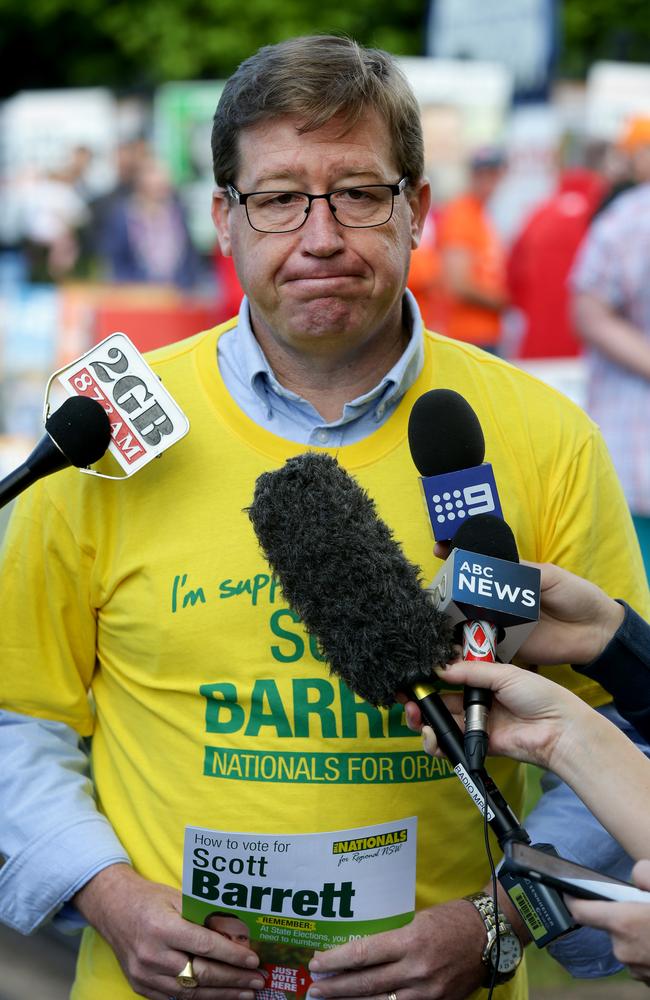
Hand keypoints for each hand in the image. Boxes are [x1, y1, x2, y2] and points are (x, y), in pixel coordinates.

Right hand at [73, 864, 264, 999]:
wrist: (112, 909)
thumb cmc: (149, 899)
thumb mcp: (177, 898)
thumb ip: (203, 917)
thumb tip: (236, 935)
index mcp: (163, 928)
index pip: (205, 946)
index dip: (232, 956)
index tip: (254, 960)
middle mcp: (152, 955)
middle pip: (201, 974)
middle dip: (234, 979)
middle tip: (258, 981)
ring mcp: (145, 975)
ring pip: (191, 992)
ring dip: (222, 994)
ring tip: (246, 993)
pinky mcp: (141, 987)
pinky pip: (175, 998)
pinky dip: (200, 998)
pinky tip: (220, 995)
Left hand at [307, 899, 487, 999]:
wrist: (490, 936)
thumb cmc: (451, 919)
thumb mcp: (417, 919)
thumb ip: (391, 938)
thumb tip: (360, 950)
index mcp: (410, 940)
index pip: (364, 954)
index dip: (336, 960)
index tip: (316, 963)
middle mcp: (416, 969)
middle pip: (366, 984)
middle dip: (336, 988)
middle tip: (314, 989)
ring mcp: (427, 992)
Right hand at [404, 660, 586, 772]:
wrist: (558, 728)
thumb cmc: (538, 695)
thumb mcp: (503, 673)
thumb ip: (469, 672)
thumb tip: (438, 668)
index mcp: (483, 683)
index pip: (449, 681)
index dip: (429, 681)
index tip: (411, 679)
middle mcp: (476, 705)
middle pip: (440, 705)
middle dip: (420, 704)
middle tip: (406, 701)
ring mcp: (476, 727)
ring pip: (441, 726)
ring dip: (424, 723)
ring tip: (415, 718)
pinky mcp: (478, 747)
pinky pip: (452, 746)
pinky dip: (437, 743)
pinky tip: (431, 735)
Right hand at [433, 547, 623, 667]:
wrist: (595, 632)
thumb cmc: (577, 596)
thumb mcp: (550, 576)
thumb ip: (523, 571)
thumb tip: (494, 565)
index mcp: (511, 578)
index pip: (480, 564)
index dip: (459, 555)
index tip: (440, 548)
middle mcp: (501, 600)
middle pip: (467, 592)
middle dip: (448, 586)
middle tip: (436, 584)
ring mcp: (501, 622)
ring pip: (469, 617)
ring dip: (453, 614)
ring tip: (437, 609)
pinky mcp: (505, 645)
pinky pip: (482, 643)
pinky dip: (467, 642)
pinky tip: (453, 637)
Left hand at [565, 860, 649, 983]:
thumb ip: (645, 873)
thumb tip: (635, 877)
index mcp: (623, 924)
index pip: (580, 910)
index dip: (572, 897)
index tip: (566, 889)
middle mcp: (624, 950)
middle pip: (611, 925)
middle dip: (624, 913)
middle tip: (645, 906)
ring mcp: (638, 971)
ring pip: (628, 943)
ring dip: (640, 933)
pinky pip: (642, 958)